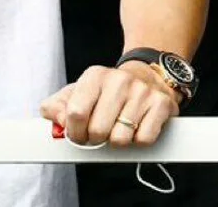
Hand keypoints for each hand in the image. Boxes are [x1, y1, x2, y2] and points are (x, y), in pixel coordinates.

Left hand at [40, 63, 178, 147]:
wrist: (146, 76)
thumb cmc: (107, 91)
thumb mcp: (79, 91)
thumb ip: (57, 106)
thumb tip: (57, 121)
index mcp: (94, 75)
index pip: (76, 112)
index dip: (74, 132)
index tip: (77, 135)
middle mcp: (118, 80)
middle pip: (97, 130)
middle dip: (95, 139)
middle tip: (98, 134)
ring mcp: (141, 92)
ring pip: (120, 139)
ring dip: (117, 141)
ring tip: (118, 127)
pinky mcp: (161, 105)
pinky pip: (144, 140)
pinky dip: (138, 141)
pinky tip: (136, 127)